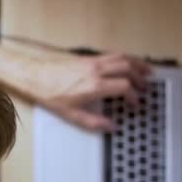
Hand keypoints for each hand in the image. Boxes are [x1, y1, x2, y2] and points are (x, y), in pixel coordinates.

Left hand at [30, 52, 151, 131]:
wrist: (34, 75)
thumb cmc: (49, 93)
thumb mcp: (71, 115)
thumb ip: (94, 122)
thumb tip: (110, 127)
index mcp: (94, 86)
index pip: (124, 87)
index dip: (134, 96)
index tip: (135, 103)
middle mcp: (96, 70)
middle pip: (128, 69)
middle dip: (141, 78)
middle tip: (146, 88)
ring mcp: (92, 61)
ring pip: (122, 57)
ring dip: (137, 64)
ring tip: (146, 70)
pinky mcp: (87, 57)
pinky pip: (112, 54)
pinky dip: (125, 59)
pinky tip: (127, 63)